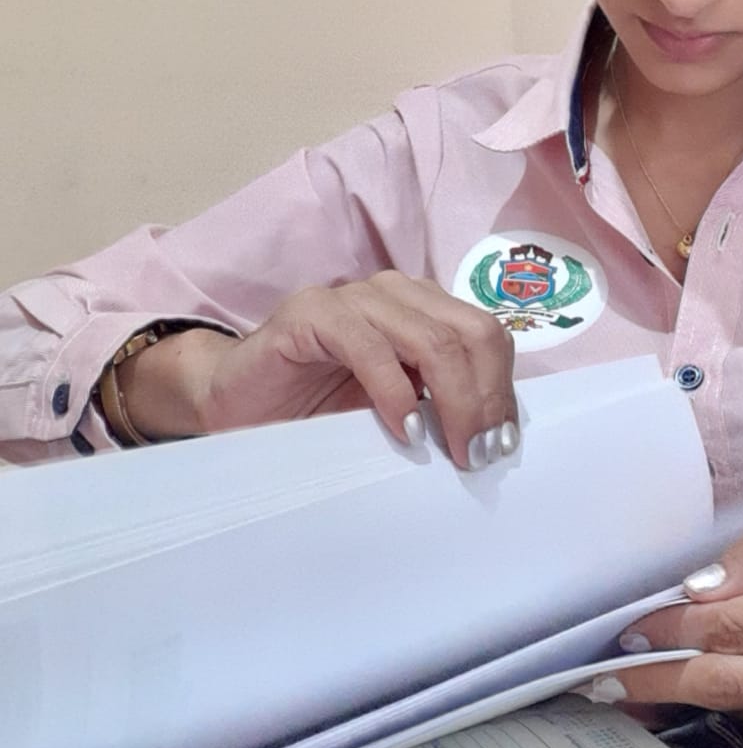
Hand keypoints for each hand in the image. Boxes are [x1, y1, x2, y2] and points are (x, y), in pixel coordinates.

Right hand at [120, 272, 516, 468]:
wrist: (236, 404)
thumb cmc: (318, 413)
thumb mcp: (396, 411)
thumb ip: (439, 407)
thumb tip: (495, 440)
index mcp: (424, 310)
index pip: (487, 336)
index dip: (502, 389)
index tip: (500, 444)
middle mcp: (396, 294)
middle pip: (471, 334)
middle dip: (484, 398)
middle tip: (479, 454)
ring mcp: (354, 297)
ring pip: (431, 338)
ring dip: (452, 399)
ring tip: (452, 449)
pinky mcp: (311, 314)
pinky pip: (369, 346)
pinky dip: (395, 391)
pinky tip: (403, 429)